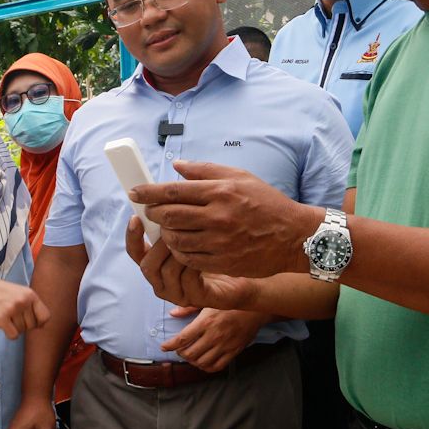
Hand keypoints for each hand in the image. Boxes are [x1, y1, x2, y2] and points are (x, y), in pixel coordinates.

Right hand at [0, 276, 50, 339]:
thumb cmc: (0, 293)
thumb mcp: (20, 292)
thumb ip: (32, 305)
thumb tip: (42, 325)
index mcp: (30, 294)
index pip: (45, 316)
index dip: (39, 322)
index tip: (31, 322)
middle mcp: (23, 301)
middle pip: (32, 326)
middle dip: (23, 325)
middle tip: (13, 317)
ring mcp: (12, 309)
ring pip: (22, 331)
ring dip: (14, 328)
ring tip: (6, 316)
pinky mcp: (1, 317)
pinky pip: (13, 335)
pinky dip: (9, 334)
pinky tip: (3, 324)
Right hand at [125, 217, 255, 308]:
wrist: (248, 269)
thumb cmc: (220, 244)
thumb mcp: (198, 223)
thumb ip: (181, 207)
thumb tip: (175, 174)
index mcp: (159, 259)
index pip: (136, 250)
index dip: (132, 236)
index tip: (135, 218)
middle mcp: (163, 278)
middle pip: (146, 264)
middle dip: (158, 243)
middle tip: (173, 226)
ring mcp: (178, 291)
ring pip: (166, 272)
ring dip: (176, 252)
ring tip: (193, 236)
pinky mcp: (196, 298)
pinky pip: (187, 280)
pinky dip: (193, 263)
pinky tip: (207, 248)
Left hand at [130, 161, 321, 276]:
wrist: (293, 236)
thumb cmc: (266, 203)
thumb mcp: (240, 177)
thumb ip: (206, 171)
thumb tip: (177, 167)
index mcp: (220, 191)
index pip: (173, 191)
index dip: (149, 192)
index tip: (135, 193)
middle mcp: (218, 216)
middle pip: (170, 215)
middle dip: (153, 214)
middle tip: (149, 211)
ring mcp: (220, 241)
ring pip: (176, 239)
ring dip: (165, 234)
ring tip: (166, 229)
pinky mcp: (222, 261)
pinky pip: (189, 258)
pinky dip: (179, 251)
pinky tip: (181, 244)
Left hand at [160, 308, 265, 372]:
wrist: (254, 308)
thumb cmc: (229, 303)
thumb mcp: (208, 301)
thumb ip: (189, 308)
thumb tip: (173, 313)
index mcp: (205, 322)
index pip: (182, 339)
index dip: (170, 345)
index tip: (164, 347)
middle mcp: (213, 336)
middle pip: (190, 353)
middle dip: (181, 354)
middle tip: (179, 350)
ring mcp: (224, 346)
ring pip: (202, 362)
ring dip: (192, 362)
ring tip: (190, 356)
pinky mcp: (233, 351)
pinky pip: (217, 366)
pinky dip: (206, 367)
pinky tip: (203, 362)